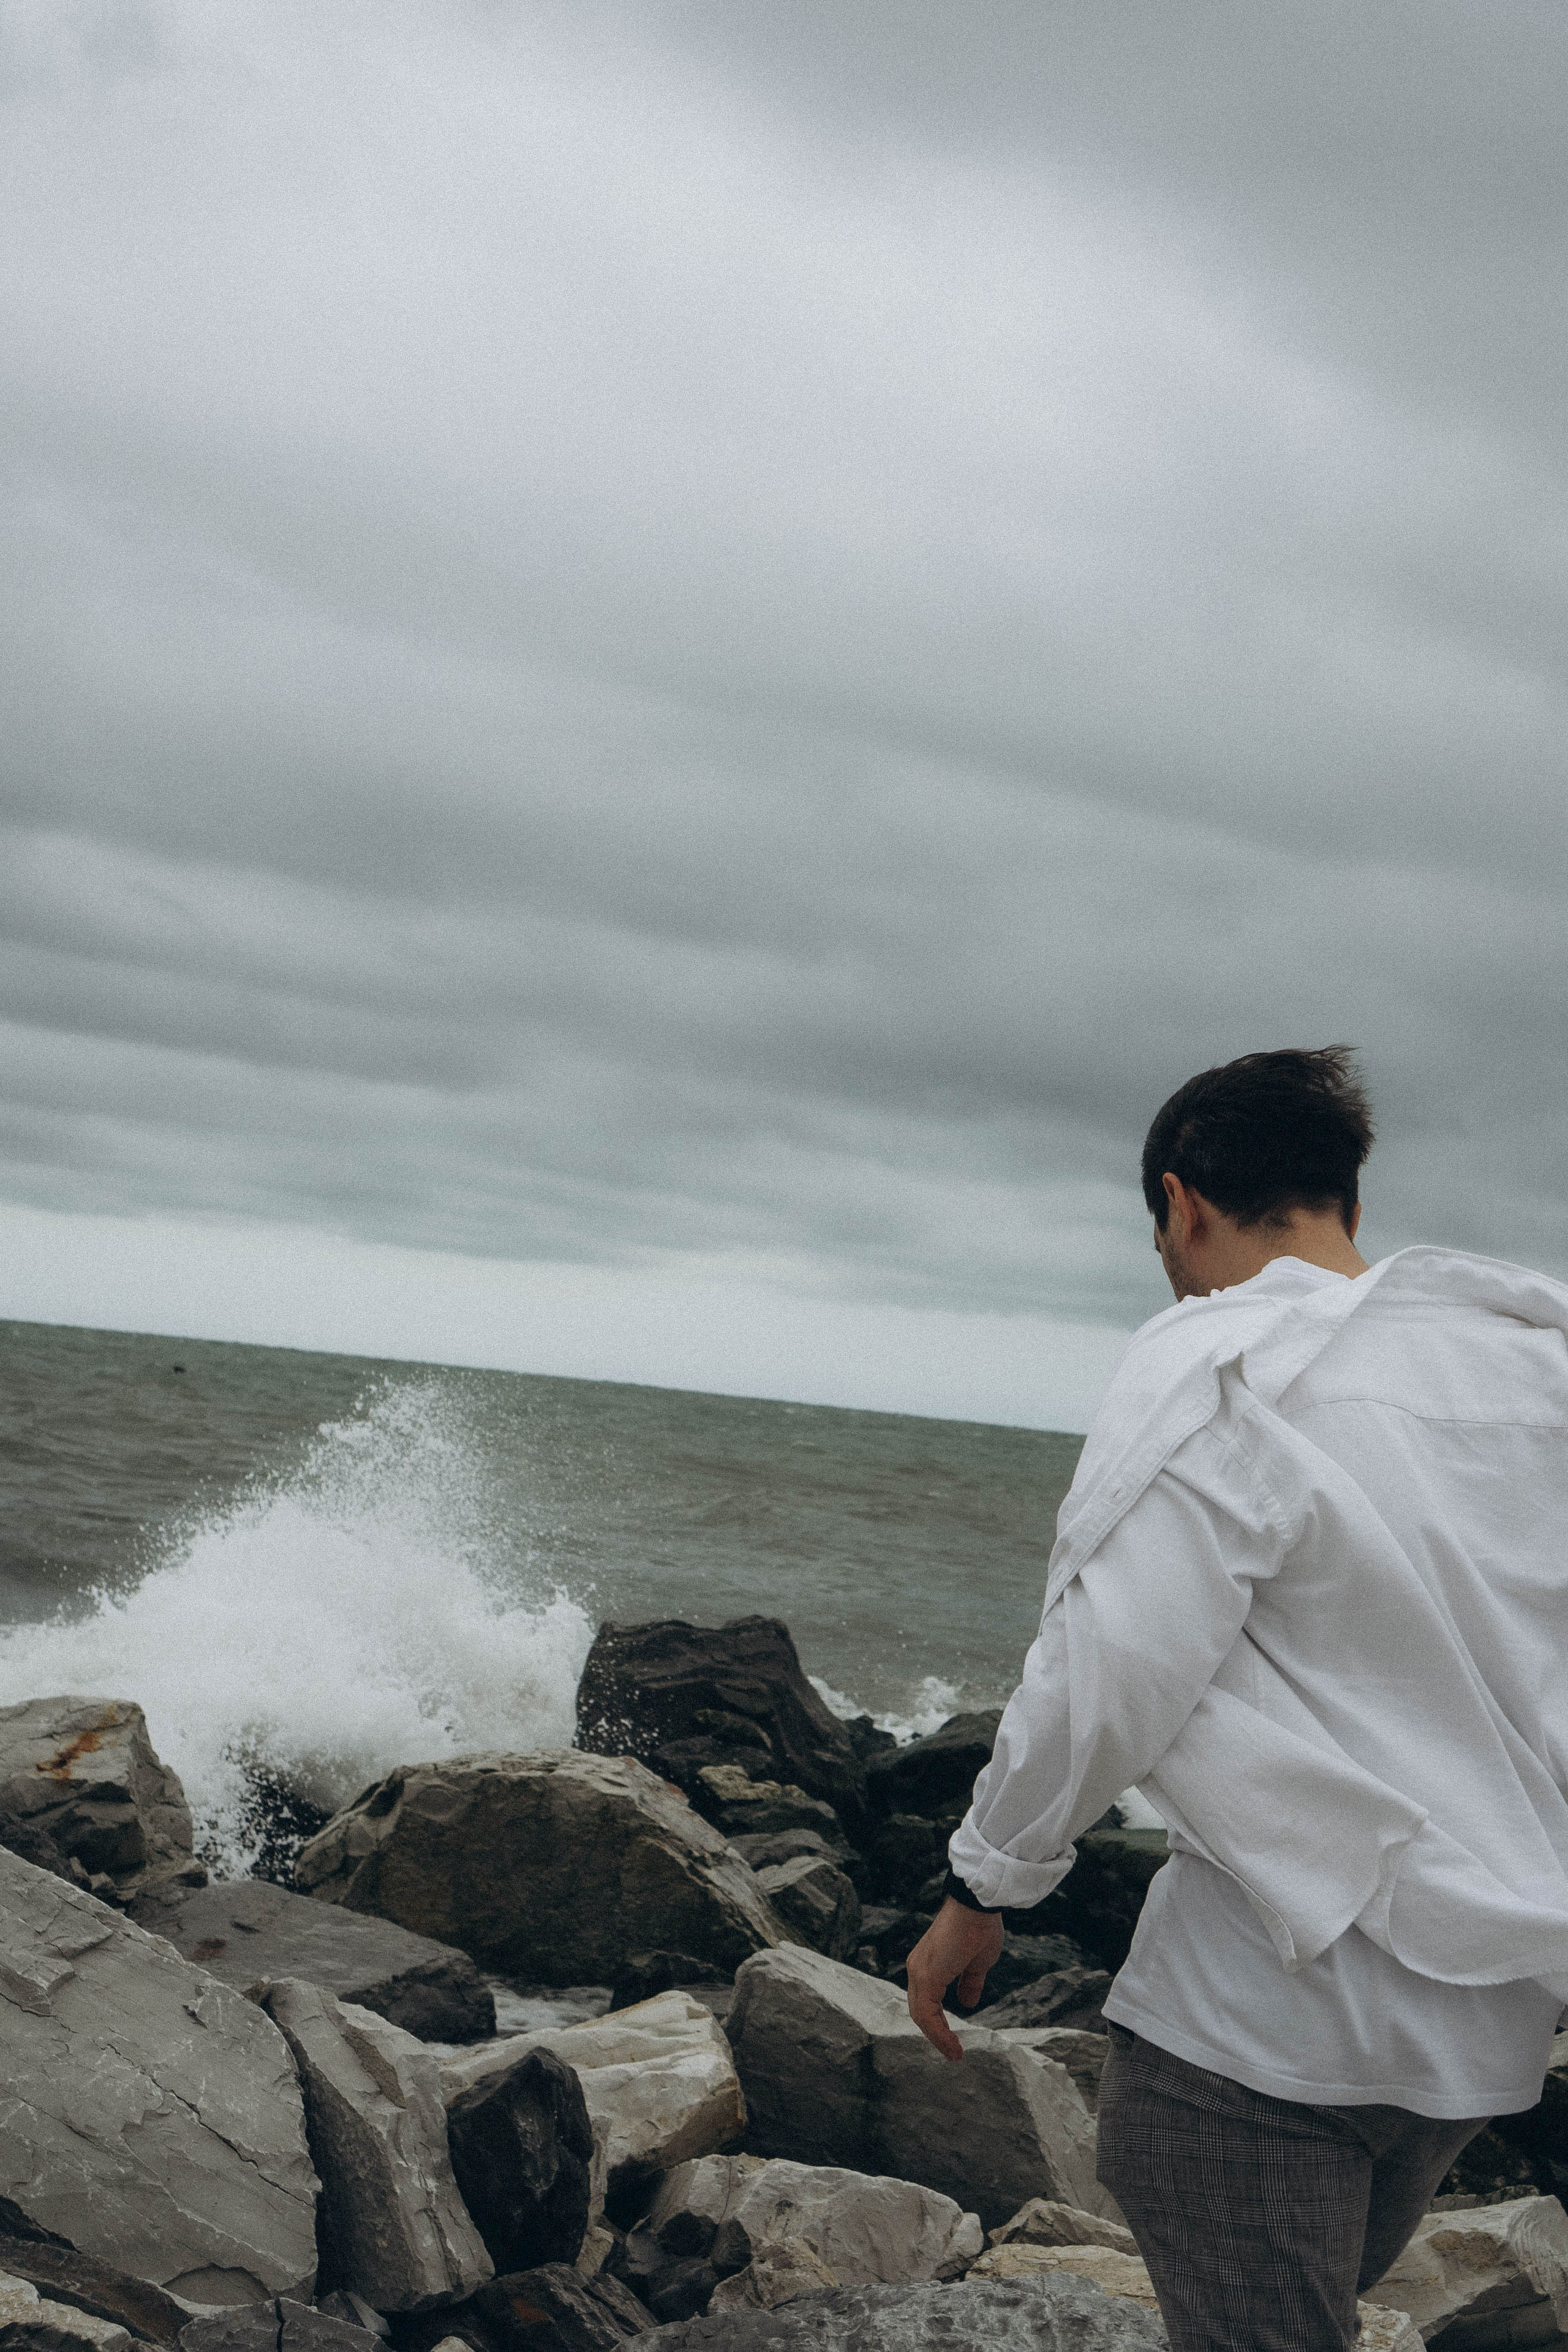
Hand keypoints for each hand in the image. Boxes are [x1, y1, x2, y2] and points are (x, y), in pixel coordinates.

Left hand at [905, 1897, 1004, 2060]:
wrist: (978, 1905)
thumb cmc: (979, 1927)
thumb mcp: (977, 1963)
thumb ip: (969, 1983)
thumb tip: (967, 2003)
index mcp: (927, 1964)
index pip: (925, 2001)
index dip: (938, 2024)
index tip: (953, 2042)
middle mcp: (917, 1967)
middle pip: (920, 2011)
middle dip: (936, 2033)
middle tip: (952, 2051)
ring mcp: (919, 1970)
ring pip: (921, 2014)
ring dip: (937, 2037)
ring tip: (955, 2053)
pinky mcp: (926, 1975)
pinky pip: (927, 2013)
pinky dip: (938, 2032)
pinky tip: (953, 2046)